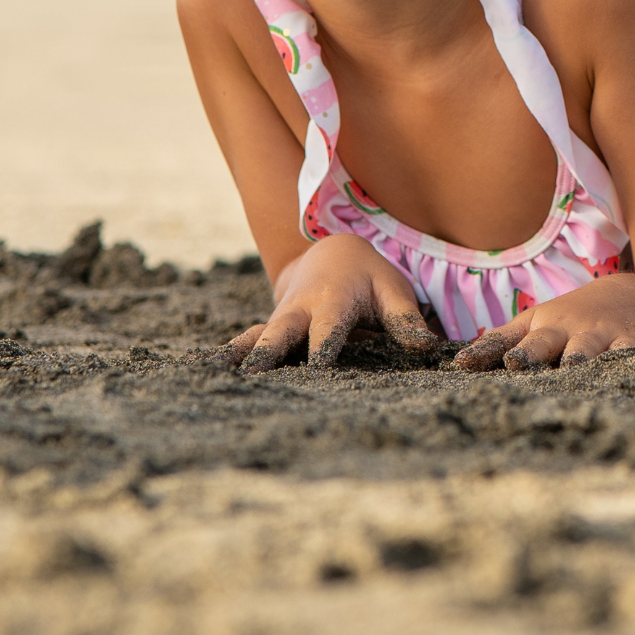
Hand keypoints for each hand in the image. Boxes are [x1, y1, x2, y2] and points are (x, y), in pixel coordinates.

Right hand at [222, 234, 439, 371]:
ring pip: (258, 337)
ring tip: (218, 379)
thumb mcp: (393, 291)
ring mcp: (281, 320)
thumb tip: (426, 348)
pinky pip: (247, 340)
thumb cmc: (370, 278)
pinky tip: (208, 376)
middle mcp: (300, 311)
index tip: (317, 367)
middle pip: (281, 332)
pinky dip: (232, 354)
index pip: (328, 328)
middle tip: (253, 377)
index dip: (323, 347)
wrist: (333, 254)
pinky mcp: (269, 328)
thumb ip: (405, 319)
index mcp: (333, 302)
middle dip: (269, 353)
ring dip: (242, 356)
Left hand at [453, 278, 634, 371]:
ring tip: (623, 368)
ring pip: (619, 351)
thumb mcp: (533, 323)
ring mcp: (620, 339)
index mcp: (553, 332)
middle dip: (573, 359)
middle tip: (569, 369)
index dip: (522, 354)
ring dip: (620, 359)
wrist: (626, 296)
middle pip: (577, 349)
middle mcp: (587, 336)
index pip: (533, 345)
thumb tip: (457, 366)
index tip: (512, 365)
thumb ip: (498, 343)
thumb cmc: (568, 318)